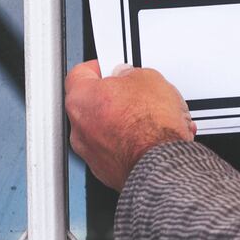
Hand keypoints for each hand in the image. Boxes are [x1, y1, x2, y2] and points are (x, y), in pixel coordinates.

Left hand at [65, 61, 193, 191]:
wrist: (161, 164)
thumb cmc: (150, 126)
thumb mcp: (148, 79)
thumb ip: (130, 75)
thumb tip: (130, 78)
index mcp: (81, 99)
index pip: (79, 74)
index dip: (98, 67)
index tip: (110, 67)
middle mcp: (78, 129)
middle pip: (91, 105)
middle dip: (113, 98)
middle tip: (133, 93)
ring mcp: (90, 153)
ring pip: (104, 131)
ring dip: (123, 123)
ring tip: (151, 120)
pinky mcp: (106, 172)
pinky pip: (115, 151)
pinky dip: (129, 145)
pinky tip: (151, 139)